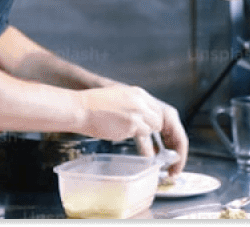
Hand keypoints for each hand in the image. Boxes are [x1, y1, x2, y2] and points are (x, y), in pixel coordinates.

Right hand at [74, 85, 189, 175]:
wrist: (79, 108)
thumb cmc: (92, 108)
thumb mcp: (118, 101)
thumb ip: (134, 110)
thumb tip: (145, 127)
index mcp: (138, 93)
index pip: (160, 109)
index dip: (166, 126)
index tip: (169, 139)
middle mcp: (140, 100)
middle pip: (163, 118)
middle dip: (169, 136)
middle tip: (171, 152)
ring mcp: (137, 111)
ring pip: (155, 127)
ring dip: (153, 141)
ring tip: (155, 155)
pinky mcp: (131, 124)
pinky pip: (145, 138)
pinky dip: (147, 149)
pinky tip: (146, 156)